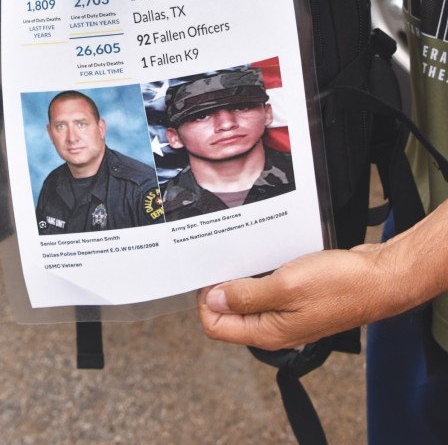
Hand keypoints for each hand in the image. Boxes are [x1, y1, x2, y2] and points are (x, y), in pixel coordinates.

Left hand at [198, 197, 447, 350]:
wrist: (380, 279)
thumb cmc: (339, 285)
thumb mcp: (285, 287)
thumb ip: (246, 296)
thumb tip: (212, 299)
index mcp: (267, 332)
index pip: (216, 325)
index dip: (206, 299)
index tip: (210, 272)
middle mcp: (274, 328)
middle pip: (229, 313)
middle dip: (221, 286)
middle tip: (225, 257)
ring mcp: (287, 314)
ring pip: (249, 299)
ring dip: (242, 277)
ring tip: (244, 253)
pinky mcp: (298, 299)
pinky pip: (268, 289)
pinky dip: (261, 273)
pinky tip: (265, 255)